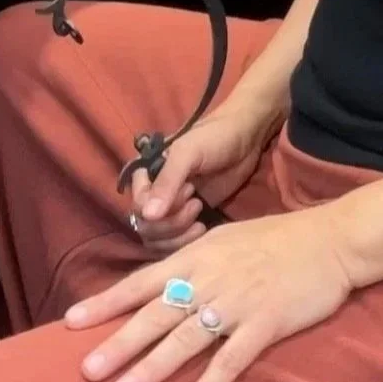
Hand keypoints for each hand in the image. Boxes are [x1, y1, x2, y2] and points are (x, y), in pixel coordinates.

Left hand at [66, 207, 353, 381]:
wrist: (331, 240)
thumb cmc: (277, 240)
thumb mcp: (226, 240)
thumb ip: (194, 263)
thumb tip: (159, 285)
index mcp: (198, 256)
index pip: (142, 281)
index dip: (106, 302)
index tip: (71, 323)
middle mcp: (210, 278)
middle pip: (156, 314)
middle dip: (119, 342)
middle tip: (86, 371)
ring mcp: (237, 302)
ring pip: (186, 339)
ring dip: (153, 368)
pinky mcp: (265, 324)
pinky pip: (230, 361)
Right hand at [129, 101, 276, 253]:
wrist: (245, 138)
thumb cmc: (214, 138)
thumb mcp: (188, 153)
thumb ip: (168, 182)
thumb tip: (147, 216)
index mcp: (147, 175)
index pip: (137, 207)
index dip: (158, 208)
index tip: (188, 188)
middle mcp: (155, 193)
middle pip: (146, 228)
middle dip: (170, 224)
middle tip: (196, 203)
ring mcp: (173, 209)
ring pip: (159, 240)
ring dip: (177, 236)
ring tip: (200, 216)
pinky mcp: (190, 219)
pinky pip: (176, 242)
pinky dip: (185, 243)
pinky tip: (202, 229)